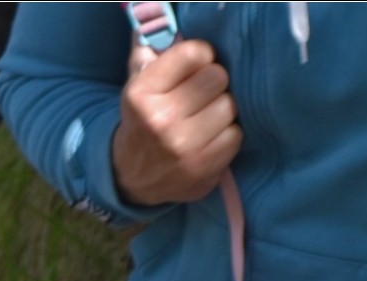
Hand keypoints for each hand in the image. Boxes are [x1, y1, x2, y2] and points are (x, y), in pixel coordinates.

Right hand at [111, 38, 240, 205]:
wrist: (131, 178)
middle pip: (218, 78)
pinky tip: (208, 141)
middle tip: (198, 97)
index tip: (193, 69)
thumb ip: (149, 48)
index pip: (196, 52)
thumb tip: (159, 11)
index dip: (200, 57)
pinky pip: (236, 135)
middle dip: (212, 85)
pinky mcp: (203, 169)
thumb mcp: (136, 84)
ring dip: (221, 111)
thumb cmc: (142, 120)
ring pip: (230, 106)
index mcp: (141, 93)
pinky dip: (225, 137)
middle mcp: (160, 120)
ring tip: (203, 121)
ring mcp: (183, 148)